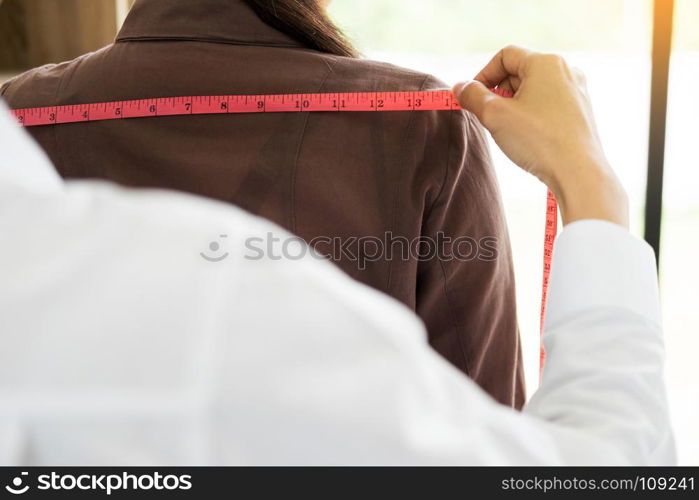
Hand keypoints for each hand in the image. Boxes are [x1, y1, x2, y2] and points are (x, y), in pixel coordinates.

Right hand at [453, 45, 628, 227]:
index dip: (483, 74)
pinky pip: (547, 104)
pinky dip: (530, 114)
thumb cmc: (538, 140)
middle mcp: (566, 70)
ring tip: (506, 129)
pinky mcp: (580, 112)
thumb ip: (472, 96)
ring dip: (512, 104)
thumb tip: (460, 87)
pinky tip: (526, 137)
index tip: (472, 97)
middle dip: (497, 91)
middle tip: (486, 116)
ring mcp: (576, 91)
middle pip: (519, 71)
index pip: (505, 55)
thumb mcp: (494, 115)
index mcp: (546, 62)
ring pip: (533, 89)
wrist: (578, 172)